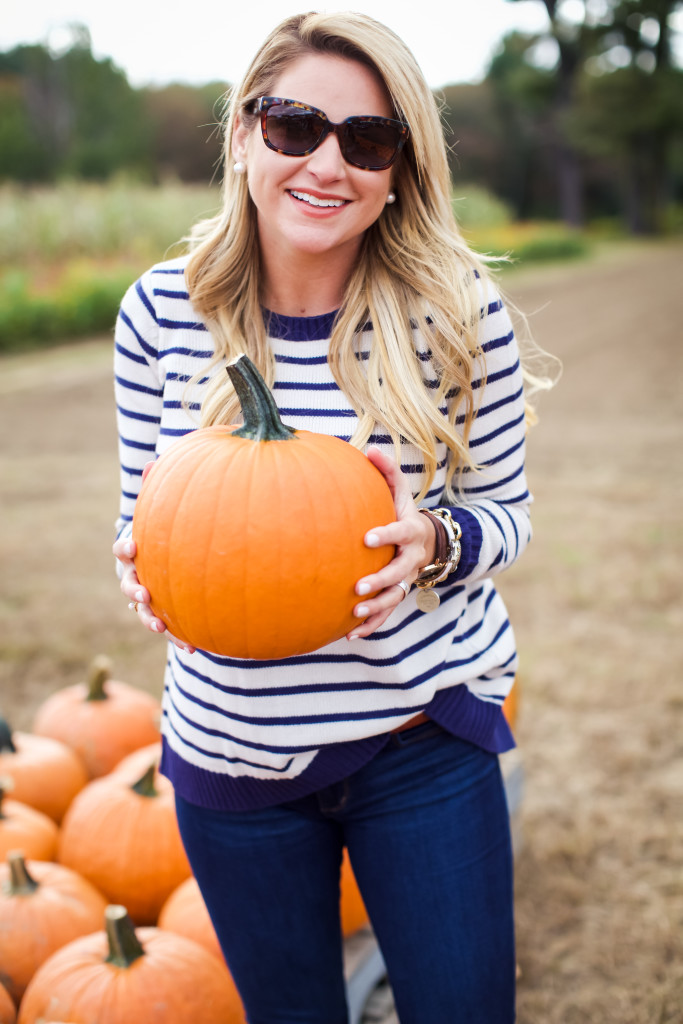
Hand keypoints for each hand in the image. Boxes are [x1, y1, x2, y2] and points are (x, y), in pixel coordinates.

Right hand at [113, 463, 194, 653]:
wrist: (172, 554)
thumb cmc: (169, 527)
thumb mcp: (165, 508)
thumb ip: (160, 487)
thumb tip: (156, 460)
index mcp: (133, 550)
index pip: (122, 549)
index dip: (125, 548)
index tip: (132, 546)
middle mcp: (135, 575)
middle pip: (127, 584)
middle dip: (133, 590)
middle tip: (143, 593)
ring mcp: (147, 597)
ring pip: (142, 612)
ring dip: (149, 619)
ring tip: (159, 624)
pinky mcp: (165, 613)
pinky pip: (169, 627)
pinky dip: (178, 637)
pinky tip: (194, 647)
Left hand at [347, 447, 435, 639]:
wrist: (425, 541)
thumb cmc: (403, 511)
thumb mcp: (400, 491)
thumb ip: (387, 472)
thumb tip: (369, 449)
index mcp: (410, 531)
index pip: (400, 533)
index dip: (386, 535)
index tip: (366, 538)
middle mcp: (411, 559)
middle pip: (399, 572)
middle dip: (380, 580)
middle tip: (358, 586)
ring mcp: (406, 579)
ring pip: (394, 598)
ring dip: (376, 608)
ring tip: (354, 614)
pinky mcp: (397, 594)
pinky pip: (386, 614)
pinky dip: (371, 626)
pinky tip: (349, 635)